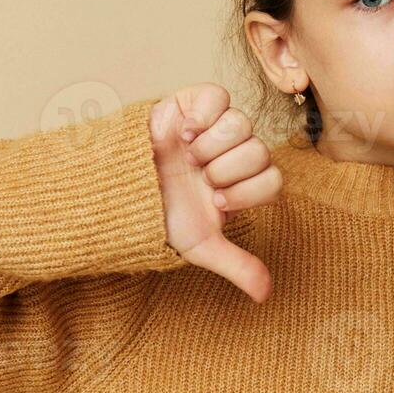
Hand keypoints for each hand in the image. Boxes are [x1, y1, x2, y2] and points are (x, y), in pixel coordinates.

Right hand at [148, 83, 281, 302]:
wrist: (119, 189)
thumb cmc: (160, 214)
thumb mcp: (199, 245)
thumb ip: (236, 264)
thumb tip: (266, 296)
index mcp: (243, 182)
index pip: (273, 180)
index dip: (247, 192)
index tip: (216, 201)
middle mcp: (235, 152)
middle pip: (259, 151)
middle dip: (226, 171)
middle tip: (199, 179)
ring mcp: (216, 125)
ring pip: (241, 124)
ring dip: (212, 147)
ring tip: (188, 158)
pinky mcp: (195, 102)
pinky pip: (218, 96)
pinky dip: (203, 115)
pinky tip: (184, 134)